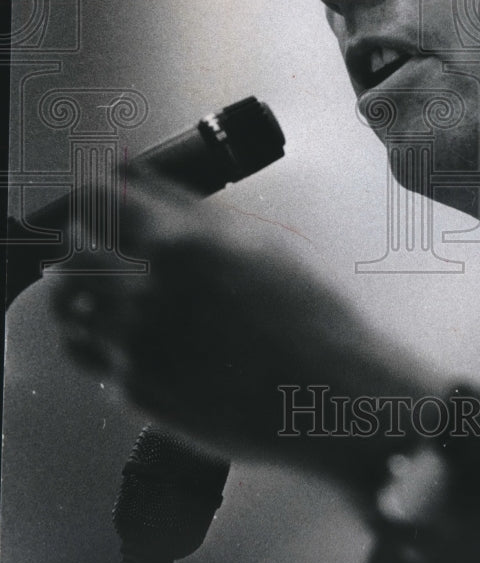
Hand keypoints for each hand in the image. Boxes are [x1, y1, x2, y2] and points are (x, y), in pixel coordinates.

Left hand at [49, 179, 427, 476]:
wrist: (328, 394)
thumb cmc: (307, 314)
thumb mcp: (254, 239)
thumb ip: (178, 201)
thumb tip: (127, 168)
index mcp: (179, 246)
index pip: (98, 202)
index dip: (94, 194)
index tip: (99, 196)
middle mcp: (148, 296)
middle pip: (70, 257)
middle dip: (79, 241)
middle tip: (98, 239)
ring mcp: (137, 349)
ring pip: (69, 310)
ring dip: (79, 290)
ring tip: (107, 286)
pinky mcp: (136, 393)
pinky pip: (91, 356)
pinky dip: (99, 335)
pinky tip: (130, 328)